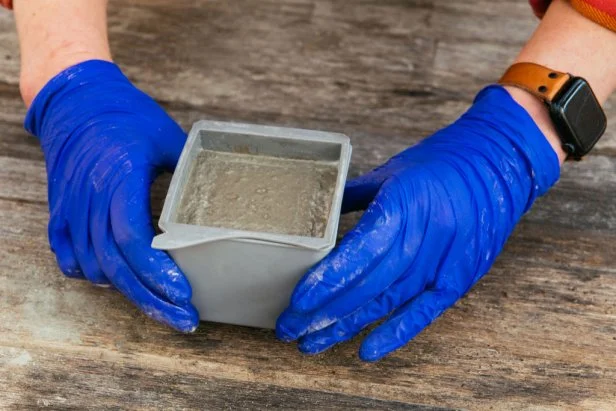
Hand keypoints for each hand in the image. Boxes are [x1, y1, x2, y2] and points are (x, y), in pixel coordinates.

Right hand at [26, 60, 198, 331]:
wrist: (77, 101)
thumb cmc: (126, 115)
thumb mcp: (167, 138)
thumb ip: (189, 171)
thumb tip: (220, 197)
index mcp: (119, 179)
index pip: (133, 239)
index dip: (158, 271)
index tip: (185, 293)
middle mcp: (90, 200)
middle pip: (117, 265)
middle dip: (152, 299)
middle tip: (184, 320)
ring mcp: (70, 209)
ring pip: (95, 267)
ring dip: (128, 292)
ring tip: (162, 305)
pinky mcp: (60, 213)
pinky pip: (70, 257)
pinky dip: (94, 276)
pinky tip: (119, 284)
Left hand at [276, 86, 560, 360]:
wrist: (498, 163)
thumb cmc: (439, 163)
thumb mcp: (392, 171)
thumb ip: (354, 196)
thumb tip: (318, 215)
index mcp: (404, 202)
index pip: (360, 250)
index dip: (328, 280)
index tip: (297, 302)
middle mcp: (426, 234)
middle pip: (370, 283)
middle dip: (325, 311)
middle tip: (290, 330)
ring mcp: (446, 258)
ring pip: (390, 301)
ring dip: (349, 325)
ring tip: (314, 343)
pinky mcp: (461, 275)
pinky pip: (425, 310)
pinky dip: (396, 332)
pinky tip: (366, 350)